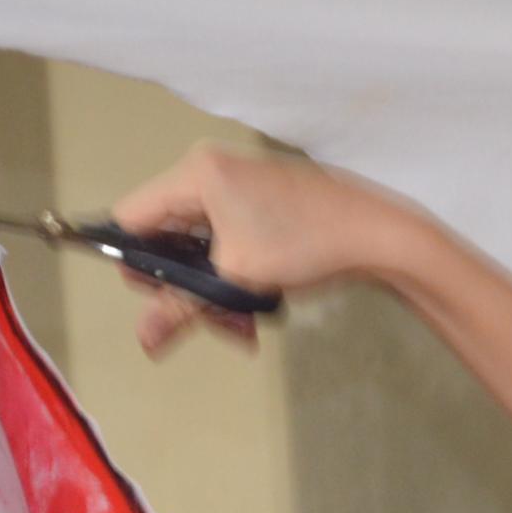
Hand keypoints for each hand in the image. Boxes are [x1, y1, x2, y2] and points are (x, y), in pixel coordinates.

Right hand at [111, 145, 408, 357]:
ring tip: (241, 328)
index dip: (136, 263)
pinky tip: (254, 312)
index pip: (132, 218)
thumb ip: (181, 308)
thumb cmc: (308, 244)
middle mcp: (211, 172)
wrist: (379, 236)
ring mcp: (238, 188)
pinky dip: (234, 281)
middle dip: (186, 289)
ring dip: (214, 295)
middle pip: (166, 239)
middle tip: (211, 323)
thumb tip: (144, 340)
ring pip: (199, 251)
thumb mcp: (236, 280)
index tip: (156, 298)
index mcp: (196, 174)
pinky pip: (226, 246)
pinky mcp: (260, 206)